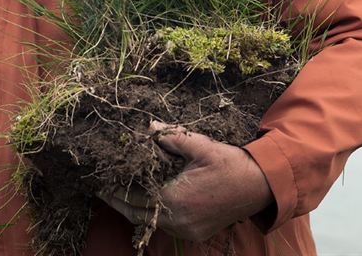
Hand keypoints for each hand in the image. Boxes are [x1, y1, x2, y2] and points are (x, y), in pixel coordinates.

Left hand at [101, 121, 272, 241]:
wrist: (260, 186)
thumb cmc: (229, 164)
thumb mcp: (199, 146)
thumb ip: (171, 138)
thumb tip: (149, 127)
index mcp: (175, 199)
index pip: (133, 198)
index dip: (115, 190)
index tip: (101, 182)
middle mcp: (179, 220)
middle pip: (137, 214)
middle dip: (119, 201)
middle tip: (103, 189)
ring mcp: (187, 231)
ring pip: (151, 223)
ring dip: (135, 209)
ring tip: (119, 194)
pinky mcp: (195, 233)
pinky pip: (165, 226)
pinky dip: (153, 215)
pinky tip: (145, 202)